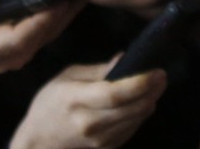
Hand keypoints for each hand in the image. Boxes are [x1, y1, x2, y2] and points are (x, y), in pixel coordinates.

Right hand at [0, 0, 91, 112]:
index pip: (22, 37)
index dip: (45, 18)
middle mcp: (6, 56)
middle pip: (45, 33)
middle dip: (69, 7)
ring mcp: (18, 52)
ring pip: (52, 29)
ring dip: (73, 5)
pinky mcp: (25, 41)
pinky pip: (49, 24)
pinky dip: (62, 3)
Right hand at [10, 60, 166, 148]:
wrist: (37, 141)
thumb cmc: (50, 103)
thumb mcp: (68, 77)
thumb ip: (99, 70)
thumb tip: (125, 59)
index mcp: (77, 100)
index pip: (115, 94)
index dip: (140, 83)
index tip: (157, 71)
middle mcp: (89, 123)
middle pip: (131, 109)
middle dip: (153, 91)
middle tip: (162, 76)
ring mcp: (98, 140)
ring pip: (135, 120)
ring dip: (150, 102)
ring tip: (156, 86)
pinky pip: (131, 130)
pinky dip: (140, 115)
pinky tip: (142, 103)